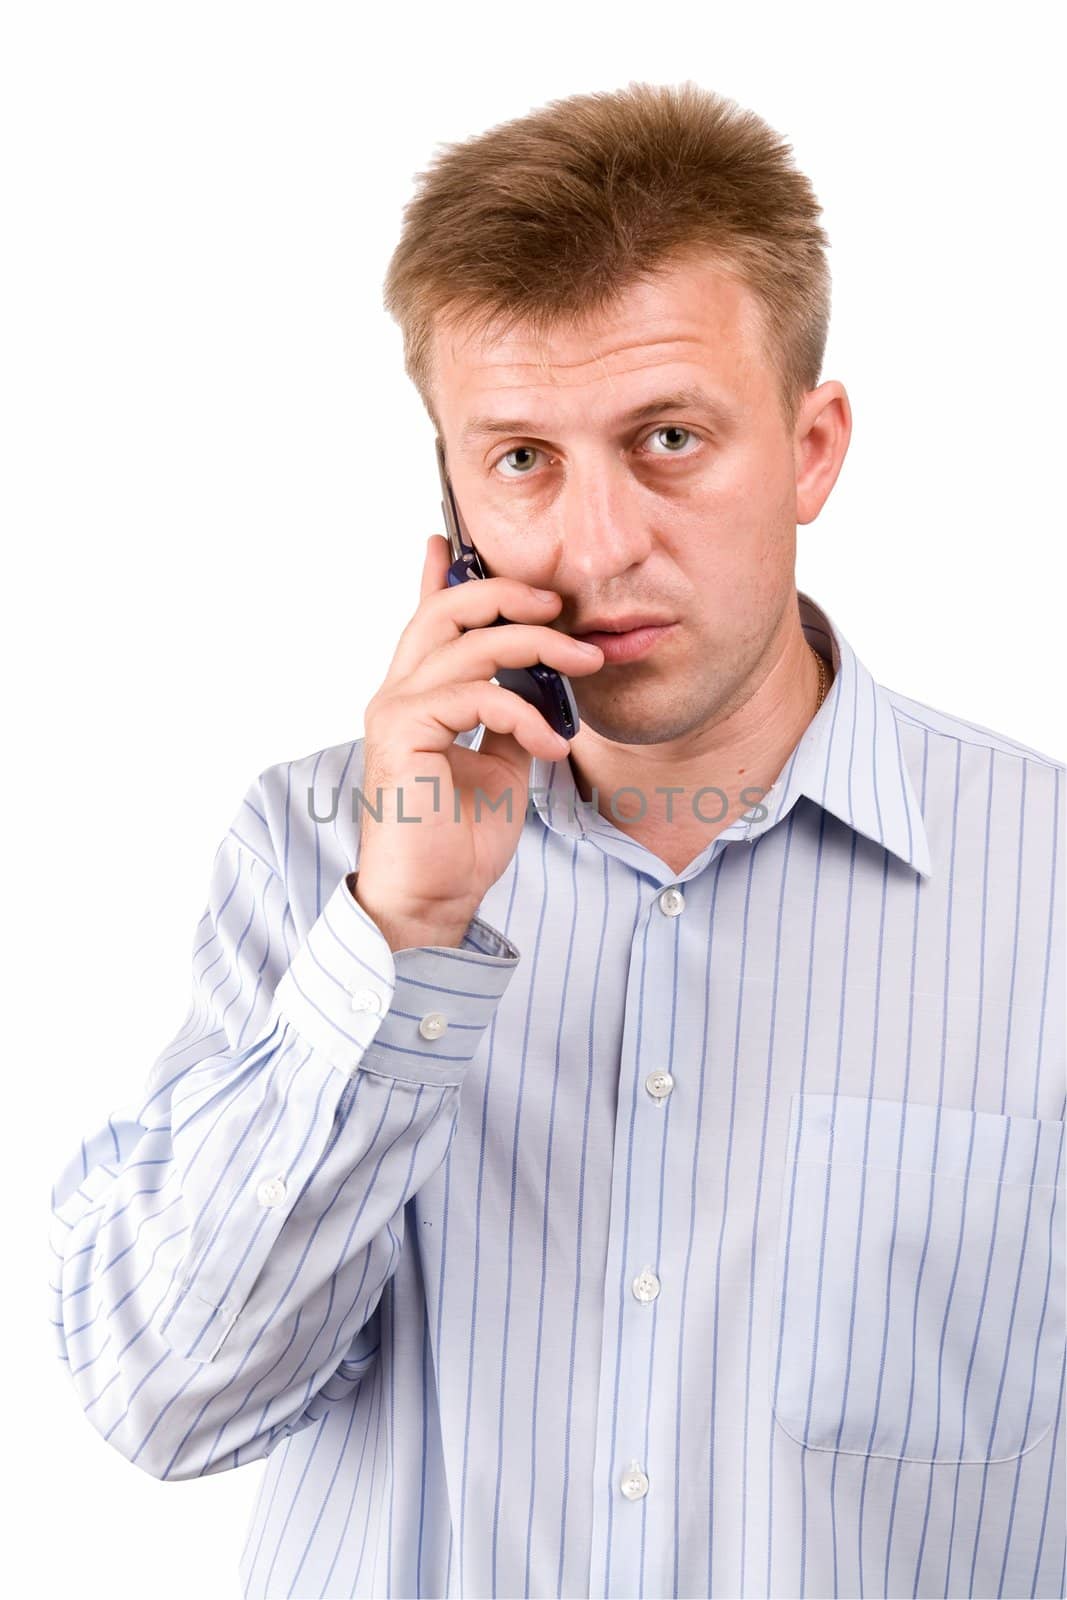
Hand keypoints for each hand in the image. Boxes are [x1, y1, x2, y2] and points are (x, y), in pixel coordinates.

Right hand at [353, 535, 602, 944]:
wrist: (433, 899)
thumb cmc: (462, 838)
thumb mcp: (502, 761)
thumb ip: (509, 713)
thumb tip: (535, 682)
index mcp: (419, 696)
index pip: (429, 620)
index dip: (442, 576)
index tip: (457, 542)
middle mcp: (398, 694)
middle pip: (444, 610)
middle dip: (506, 593)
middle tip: (557, 605)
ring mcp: (395, 712)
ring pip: (468, 645)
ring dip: (537, 649)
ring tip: (583, 668)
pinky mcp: (402, 735)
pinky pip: (472, 696)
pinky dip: (521, 712)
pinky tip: (549, 742)